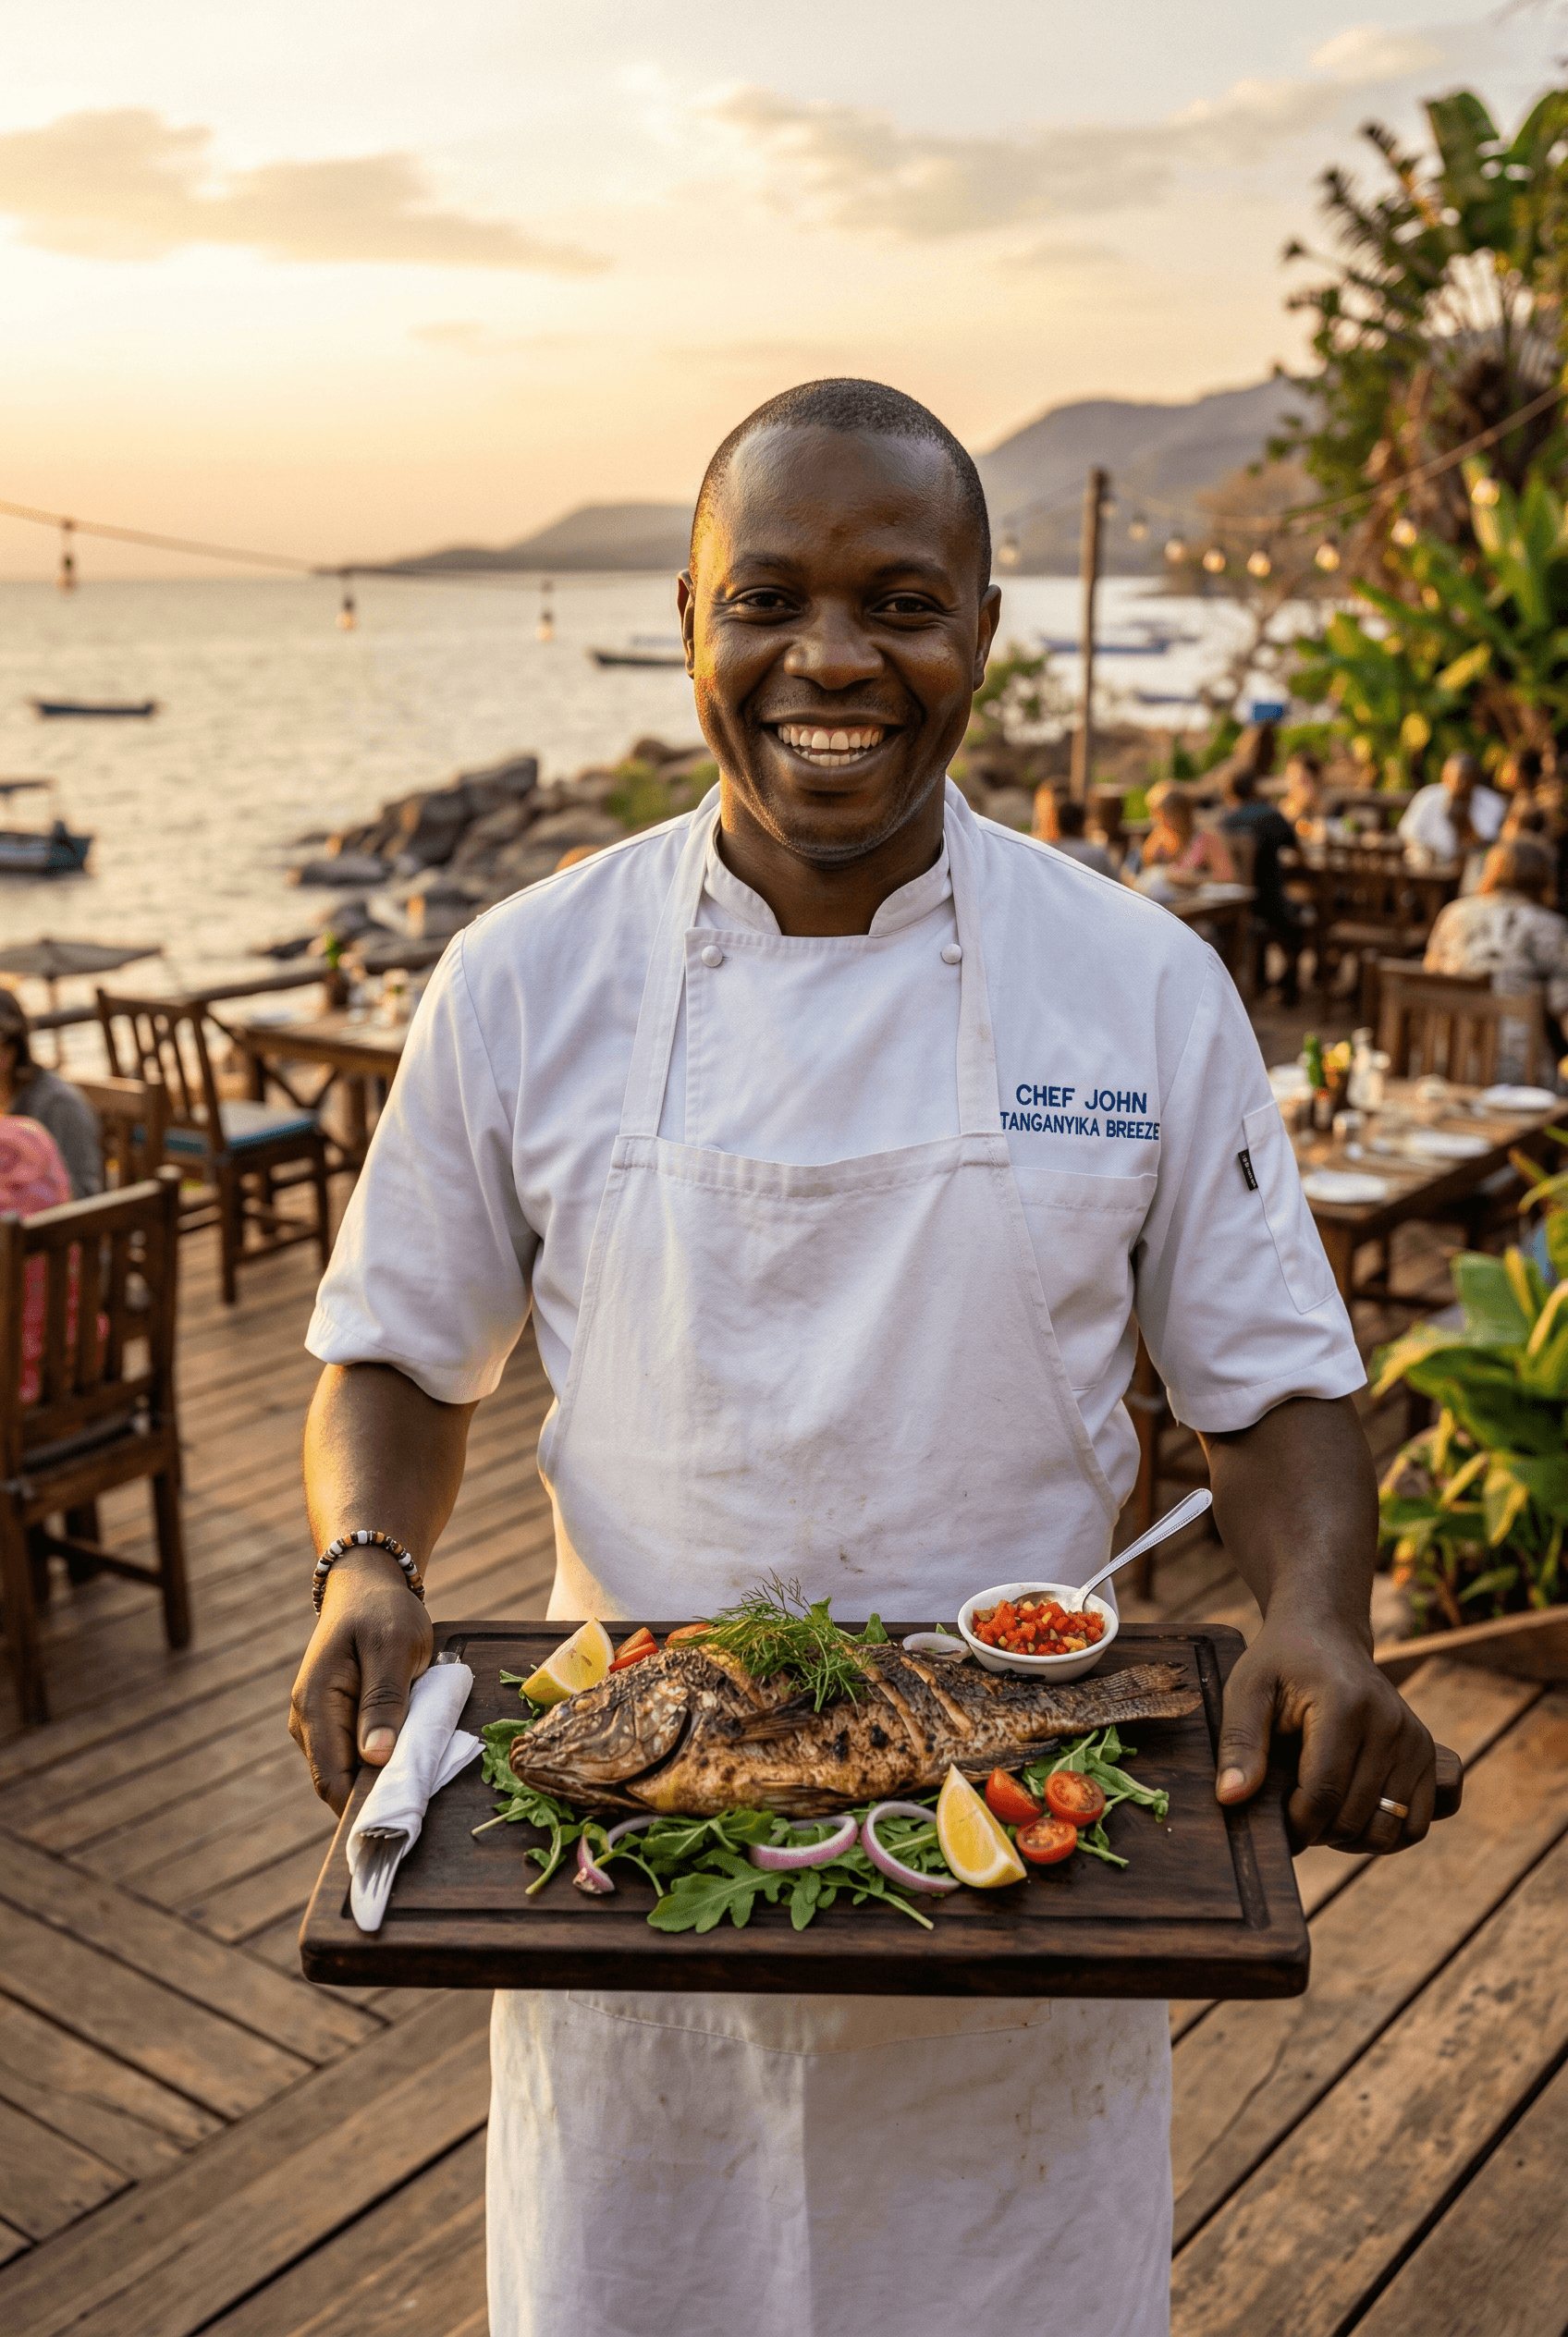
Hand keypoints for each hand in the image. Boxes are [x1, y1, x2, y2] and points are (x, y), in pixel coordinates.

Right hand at [288, 1548, 433, 1813]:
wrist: (368, 1586)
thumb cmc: (383, 1612)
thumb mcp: (393, 1647)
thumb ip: (384, 1701)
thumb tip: (375, 1759)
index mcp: (315, 1705)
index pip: (332, 1780)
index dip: (364, 1808)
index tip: (403, 1824)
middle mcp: (308, 1722)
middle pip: (339, 1783)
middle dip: (379, 1795)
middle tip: (426, 1803)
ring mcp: (319, 1724)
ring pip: (350, 1772)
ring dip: (384, 1777)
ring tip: (425, 1776)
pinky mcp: (337, 1723)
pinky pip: (358, 1755)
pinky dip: (384, 1761)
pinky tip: (413, 1756)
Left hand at [1214, 1607, 1435, 1853]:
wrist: (1326, 1633)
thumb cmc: (1280, 1662)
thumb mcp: (1247, 1689)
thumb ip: (1239, 1742)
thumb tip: (1230, 1798)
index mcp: (1345, 1706)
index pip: (1323, 1794)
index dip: (1296, 1825)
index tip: (1275, 1829)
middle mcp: (1389, 1724)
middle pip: (1355, 1817)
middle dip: (1318, 1832)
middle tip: (1292, 1816)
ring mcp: (1414, 1740)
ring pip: (1389, 1829)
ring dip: (1351, 1840)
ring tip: (1321, 1817)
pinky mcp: (1425, 1753)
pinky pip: (1417, 1823)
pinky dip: (1385, 1834)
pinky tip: (1352, 1817)